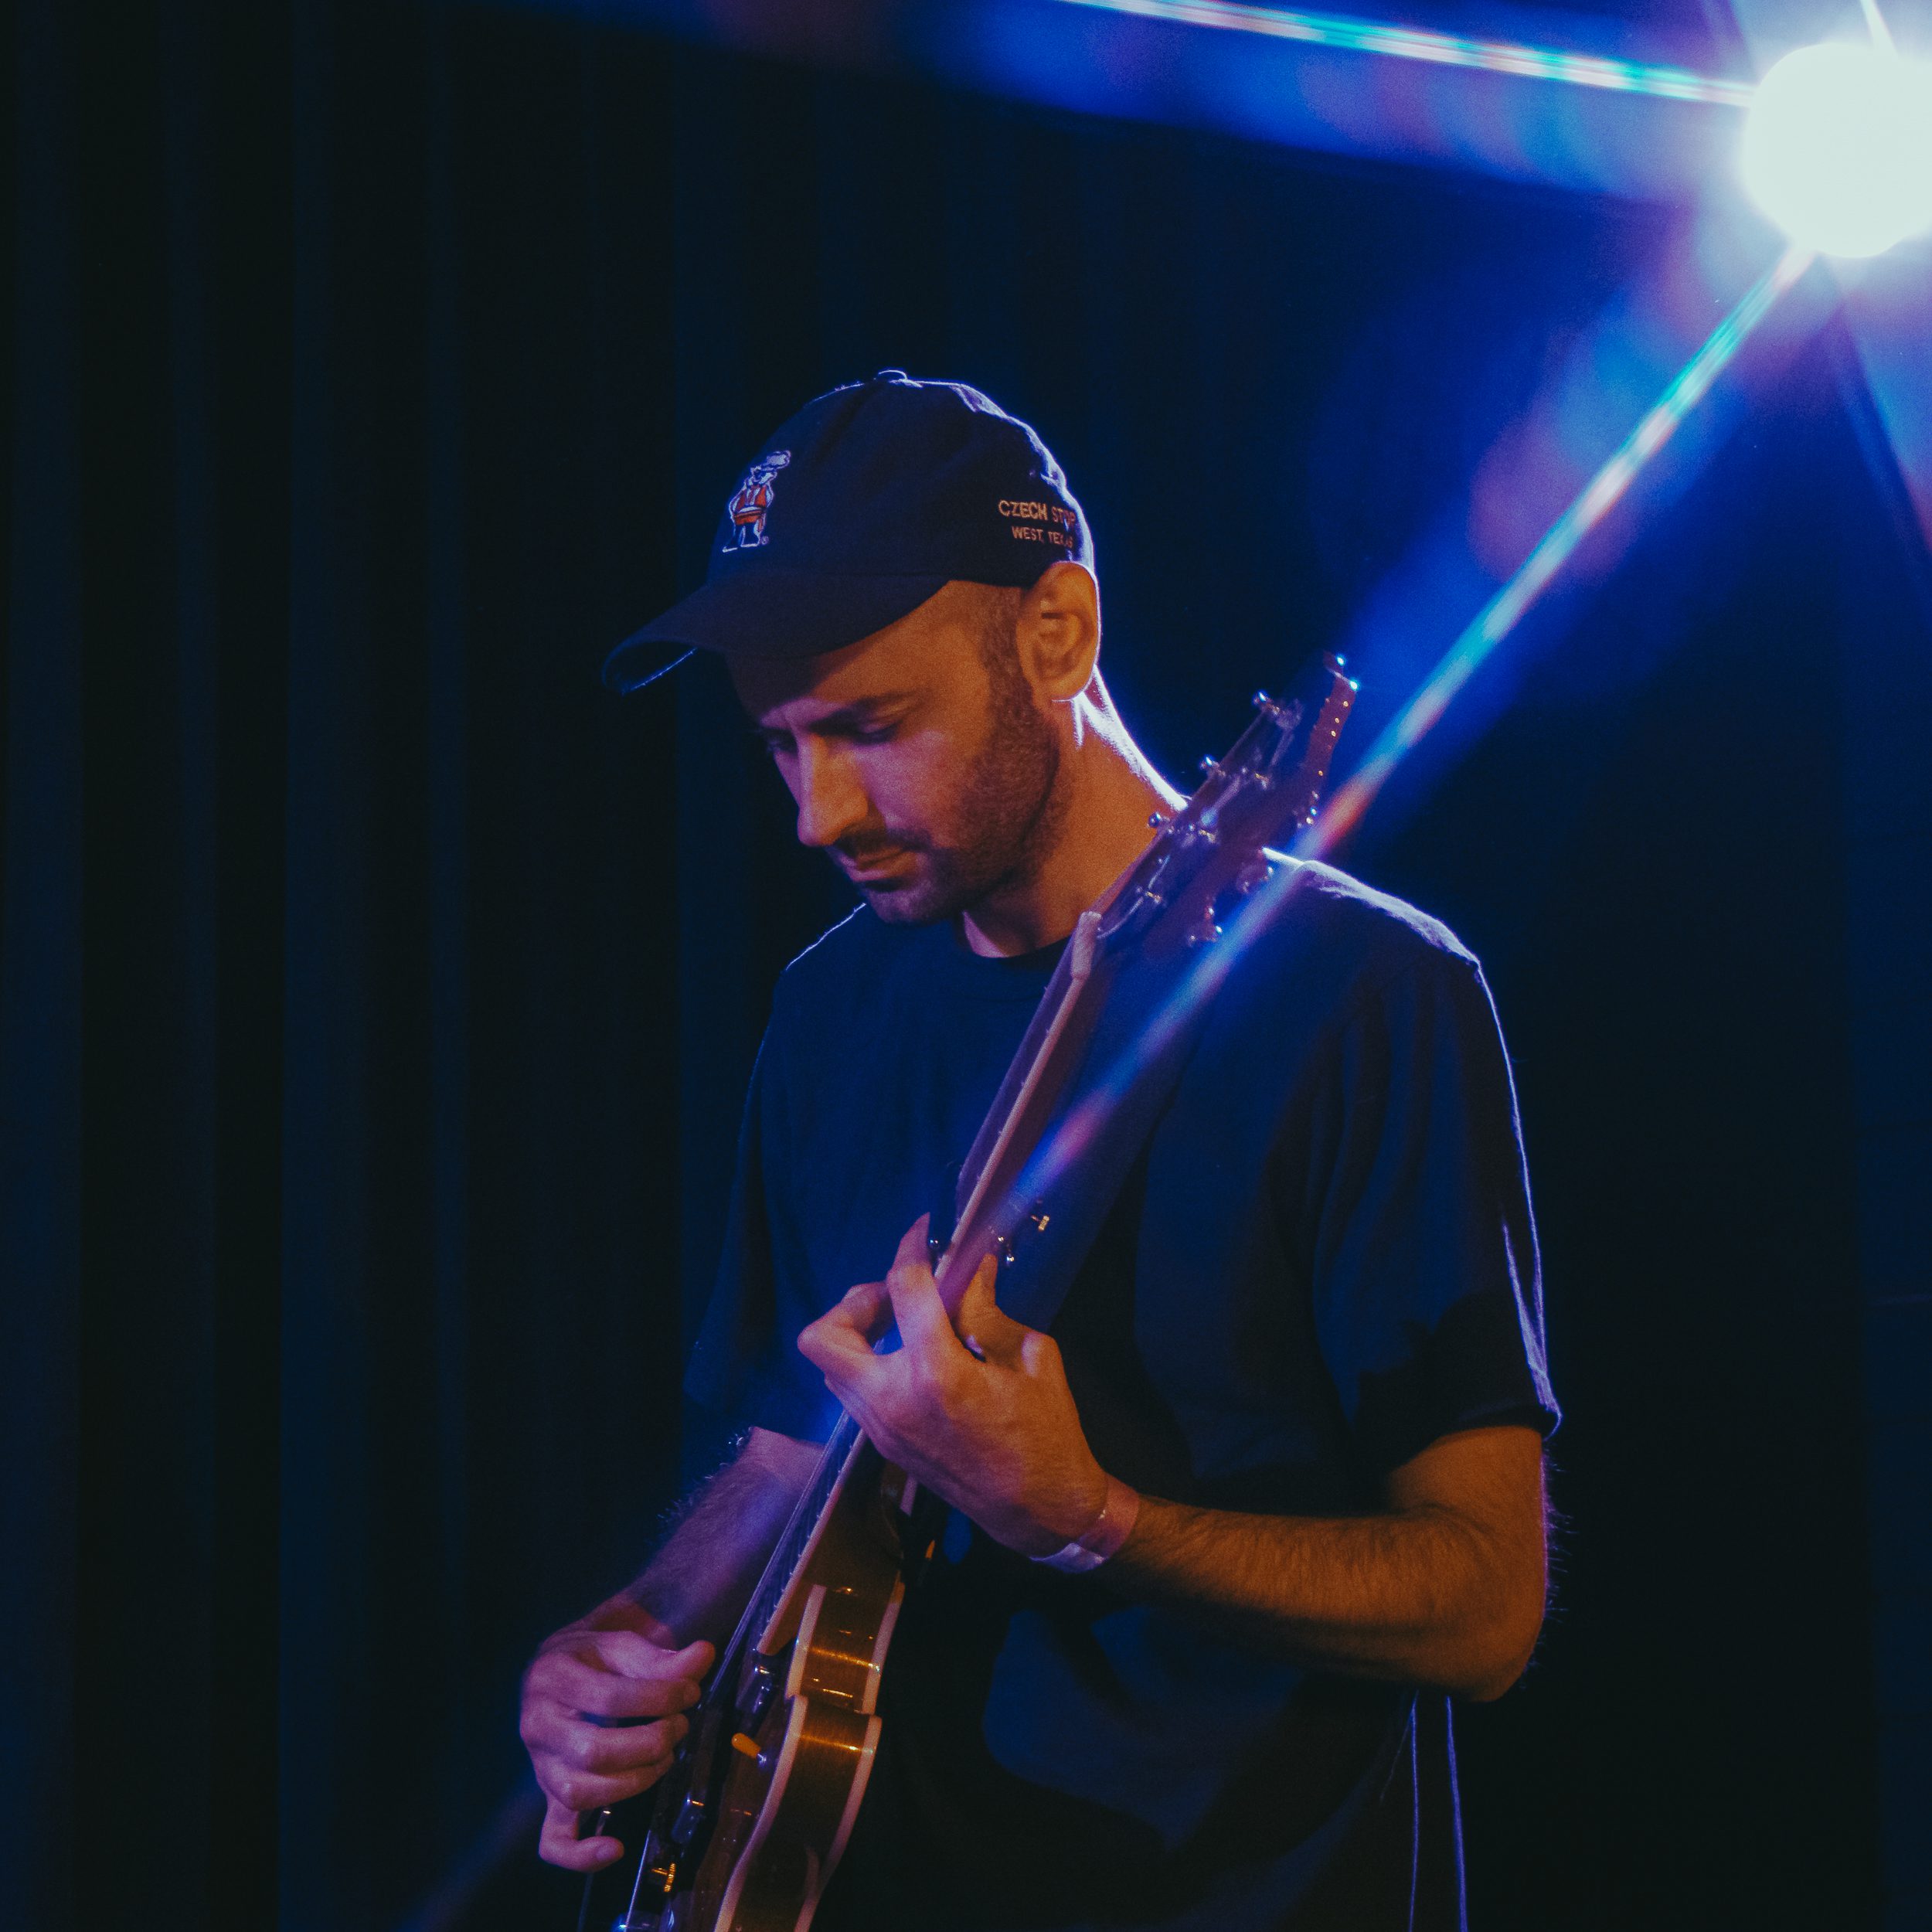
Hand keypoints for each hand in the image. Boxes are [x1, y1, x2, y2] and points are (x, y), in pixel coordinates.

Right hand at [520, 1604, 713, 1871]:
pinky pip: (554, 1839)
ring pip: (579, 1793)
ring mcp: (541, 1767)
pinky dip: (581, 1854)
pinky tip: (615, 1849)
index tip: (690, 1693)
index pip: (610, 1698)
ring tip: (666, 1757)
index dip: (659, 1698)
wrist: (556, 1667)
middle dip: (650, 1743)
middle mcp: (538, 1726)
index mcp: (553, 1678)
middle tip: (679, 1726)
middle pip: (593, 1752)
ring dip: (634, 1781)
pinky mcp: (549, 1797)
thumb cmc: (592, 1656)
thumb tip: (703, 1656)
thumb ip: (660, 1656)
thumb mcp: (621, 1643)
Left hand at [796, 1216, 1108, 1556]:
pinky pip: (850, 1391)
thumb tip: (968, 1267)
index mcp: (937, 1373)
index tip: (924, 1231)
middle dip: (855, 1302)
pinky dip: (867, 1364)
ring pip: (830, 1365)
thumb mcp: (1028, 1356)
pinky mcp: (882, 1444)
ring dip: (855, 1334)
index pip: (904, 1287)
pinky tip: (908, 1358)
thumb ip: (986, 1309)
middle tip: (895, 1296)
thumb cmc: (1047, 1432)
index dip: (913, 1247)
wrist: (1039, 1510)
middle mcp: (893, 1399)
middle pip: (825, 1335)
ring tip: (901, 1325)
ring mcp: (880, 1427)